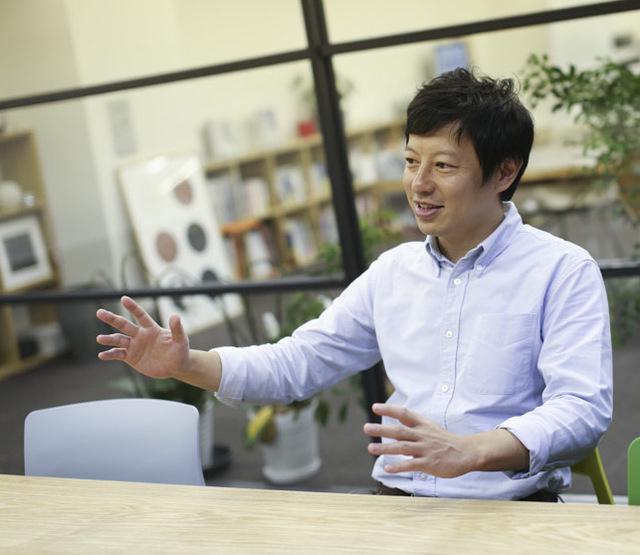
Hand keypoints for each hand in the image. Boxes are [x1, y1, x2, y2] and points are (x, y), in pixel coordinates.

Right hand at [96, 296, 188, 379]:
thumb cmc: (180, 351)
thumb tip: (175, 315)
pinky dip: (110, 354)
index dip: (133, 307)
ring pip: (118, 340)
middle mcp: (140, 335)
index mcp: (151, 328)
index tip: (124, 298)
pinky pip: (118, 354)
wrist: (175, 367)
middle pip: (124, 325)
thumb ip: (177, 329)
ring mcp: (134, 346)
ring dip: (109, 339)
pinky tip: (102, 355)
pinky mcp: (131, 357)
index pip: (140, 315)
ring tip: (99, 338)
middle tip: (99, 312)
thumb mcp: (181, 340)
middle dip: (112, 318)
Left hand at [363, 403, 477, 477]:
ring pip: (403, 448)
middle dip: (381, 430)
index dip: (389, 410)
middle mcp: (422, 436)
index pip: (404, 414)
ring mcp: (426, 450)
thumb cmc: (445, 440)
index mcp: (423, 425)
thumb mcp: (430, 427)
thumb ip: (413, 424)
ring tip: (370, 449)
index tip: (375, 407)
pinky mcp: (430, 463)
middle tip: (366, 428)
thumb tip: (396, 420)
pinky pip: (412, 465)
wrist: (466, 452)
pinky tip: (387, 469)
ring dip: (385, 449)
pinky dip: (399, 467)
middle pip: (399, 431)